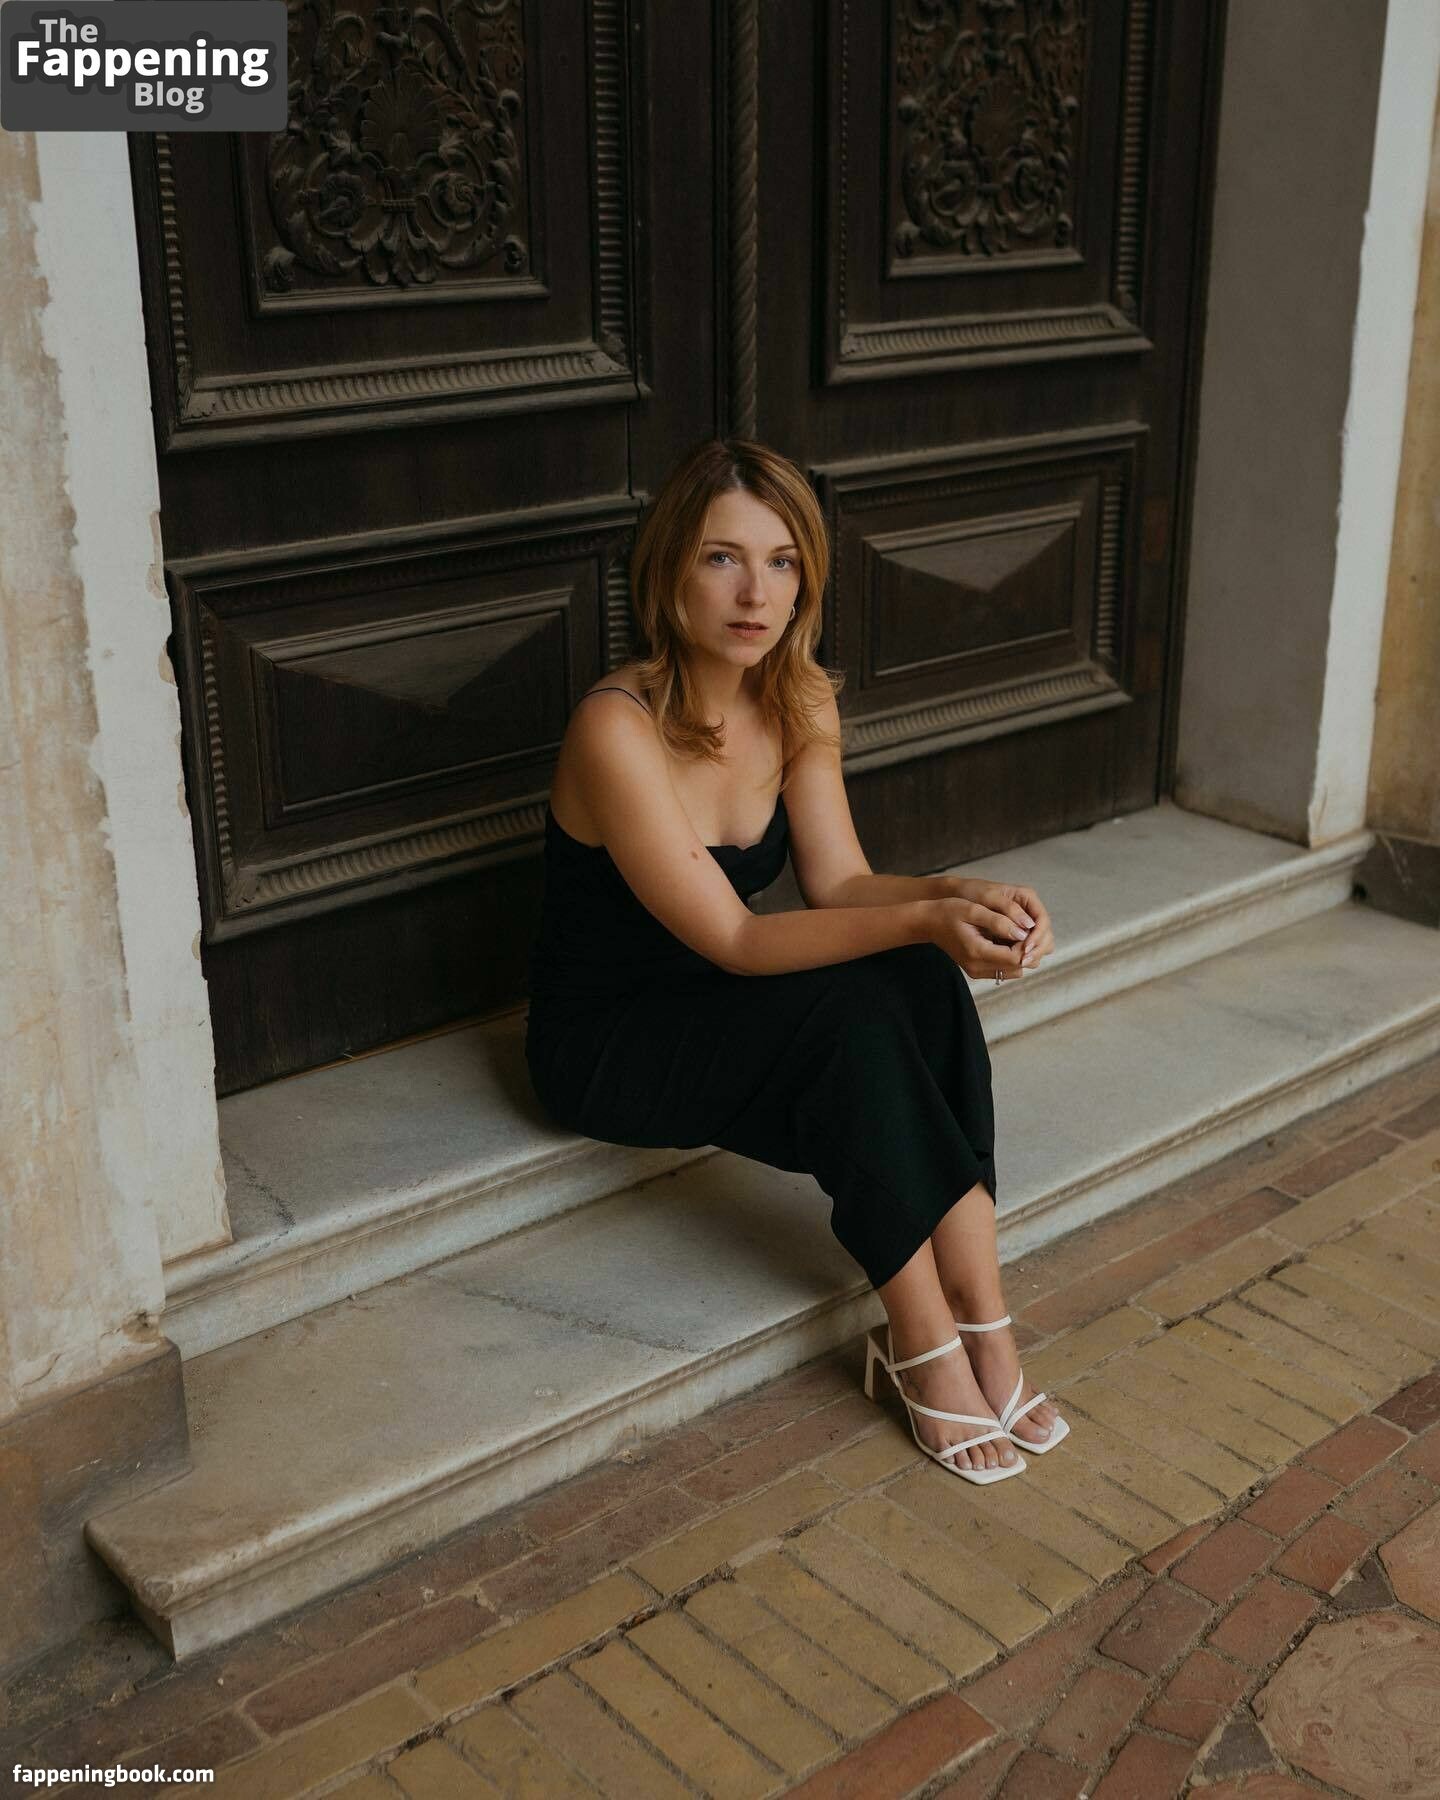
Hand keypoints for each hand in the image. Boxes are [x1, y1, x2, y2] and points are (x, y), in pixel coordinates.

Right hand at [928, 883, 1054, 981]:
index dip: (1028, 943)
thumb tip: (1023, 932)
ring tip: (1014, 933)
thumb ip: (999, 921)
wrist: (928, 923)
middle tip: (1022, 928)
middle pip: (1018, 967)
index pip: (1016, 957)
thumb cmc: (948, 911)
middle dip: (1027, 949)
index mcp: (977, 952)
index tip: (1026, 926)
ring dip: (1020, 954)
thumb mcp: (973, 909)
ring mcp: (977, 972)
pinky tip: (1005, 940)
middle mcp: (978, 967)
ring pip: (1015, 970)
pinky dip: (1011, 957)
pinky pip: (1005, 970)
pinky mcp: (977, 971)